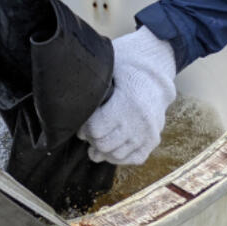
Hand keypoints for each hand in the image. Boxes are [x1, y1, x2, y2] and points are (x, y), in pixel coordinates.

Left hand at [77, 27, 177, 164]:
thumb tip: (69, 90)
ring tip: (98, 139)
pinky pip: (133, 158)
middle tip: (88, 132)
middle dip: (92, 139)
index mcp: (127, 103)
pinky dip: (120, 155)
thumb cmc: (128, 67)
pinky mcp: (153, 139)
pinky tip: (112, 146)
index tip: (81, 123)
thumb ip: (93, 82)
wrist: (157, 72)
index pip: (96, 129)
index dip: (84, 128)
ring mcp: (148, 132)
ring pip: (117, 155)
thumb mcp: (110, 67)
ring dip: (103, 150)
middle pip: (104, 145)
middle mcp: (139, 121)